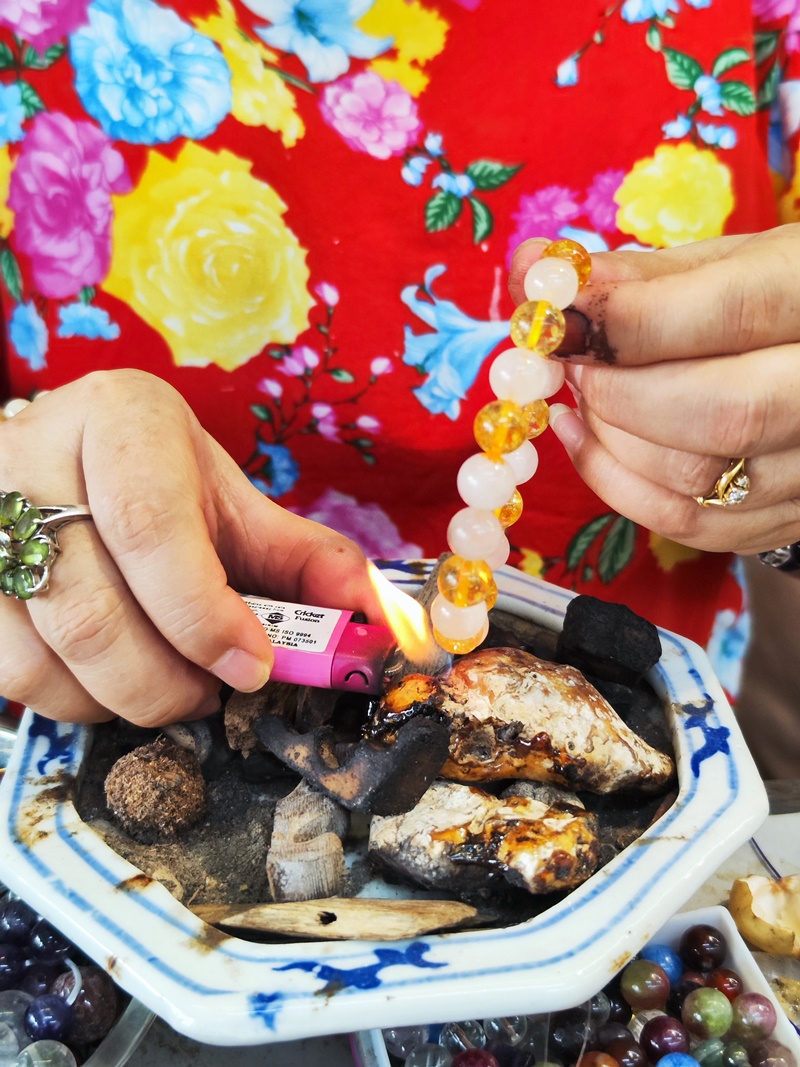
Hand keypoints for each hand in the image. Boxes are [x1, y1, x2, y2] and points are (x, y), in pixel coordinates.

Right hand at [0, 370, 381, 725]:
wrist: (66, 461)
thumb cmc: (160, 484)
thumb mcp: (234, 505)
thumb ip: (305, 561)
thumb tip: (375, 620)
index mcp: (120, 419)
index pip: (151, 525)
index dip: (204, 615)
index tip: (251, 666)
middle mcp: (32, 455)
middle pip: (93, 609)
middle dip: (167, 682)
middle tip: (210, 690)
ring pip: (43, 654)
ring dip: (120, 699)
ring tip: (164, 683)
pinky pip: (7, 672)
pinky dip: (68, 701)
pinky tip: (104, 679)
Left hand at [508, 225, 799, 554]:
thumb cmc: (780, 302)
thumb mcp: (731, 264)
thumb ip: (636, 276)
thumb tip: (531, 270)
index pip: (730, 313)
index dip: (626, 322)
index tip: (562, 319)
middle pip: (719, 414)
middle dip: (616, 392)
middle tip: (573, 364)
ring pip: (696, 478)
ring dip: (610, 439)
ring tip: (586, 396)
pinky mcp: (792, 517)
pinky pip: (692, 525)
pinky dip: (619, 485)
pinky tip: (590, 440)